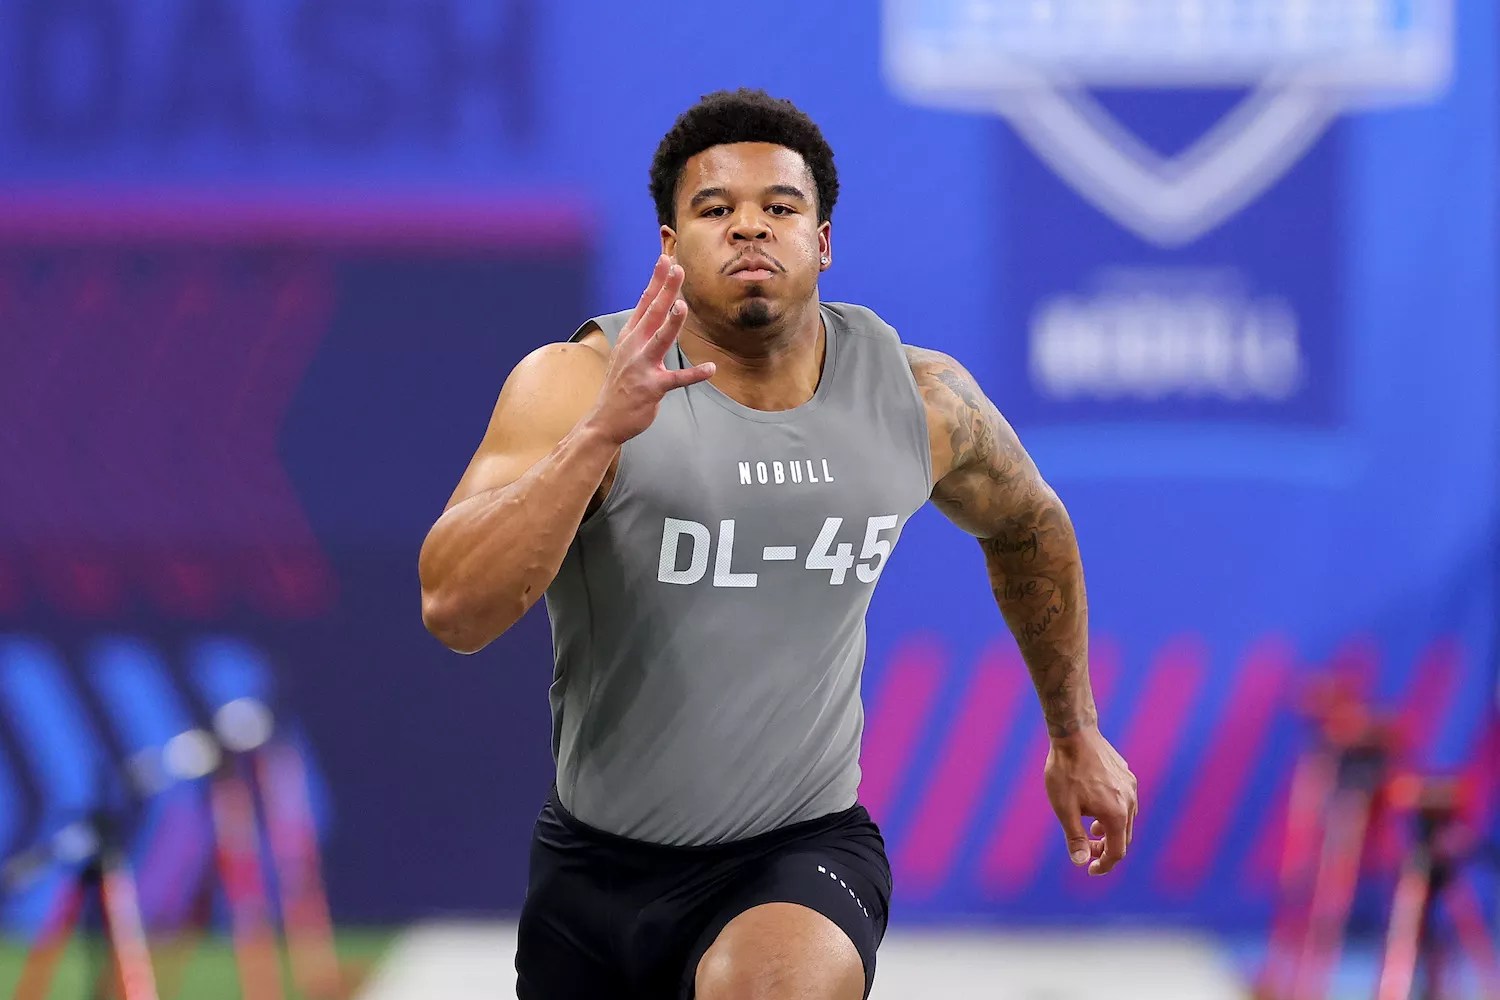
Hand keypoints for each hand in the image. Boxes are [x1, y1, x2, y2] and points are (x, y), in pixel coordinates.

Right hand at [584, 256, 715, 445]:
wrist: (605, 418)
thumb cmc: (622, 383)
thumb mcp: (627, 351)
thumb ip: (642, 330)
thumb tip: (656, 306)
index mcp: (630, 336)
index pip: (645, 302)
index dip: (656, 280)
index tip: (665, 258)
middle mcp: (634, 347)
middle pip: (652, 313)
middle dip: (665, 290)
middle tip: (677, 268)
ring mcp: (642, 367)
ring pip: (660, 341)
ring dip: (671, 323)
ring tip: (682, 306)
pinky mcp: (652, 388)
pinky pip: (676, 380)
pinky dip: (694, 375)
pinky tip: (711, 368)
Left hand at [1044, 727, 1136, 875]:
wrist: (1074, 734)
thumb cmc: (1066, 771)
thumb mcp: (1064, 808)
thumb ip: (1074, 837)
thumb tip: (1080, 863)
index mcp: (1116, 814)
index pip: (1117, 852)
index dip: (1104, 865)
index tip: (1090, 870)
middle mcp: (1129, 802)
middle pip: (1124, 838)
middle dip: (1106, 849)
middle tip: (1086, 851)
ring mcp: (1130, 787)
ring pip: (1126, 820)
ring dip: (1110, 831)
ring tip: (1091, 830)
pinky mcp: (1127, 775)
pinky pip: (1125, 802)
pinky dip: (1113, 813)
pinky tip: (1096, 807)